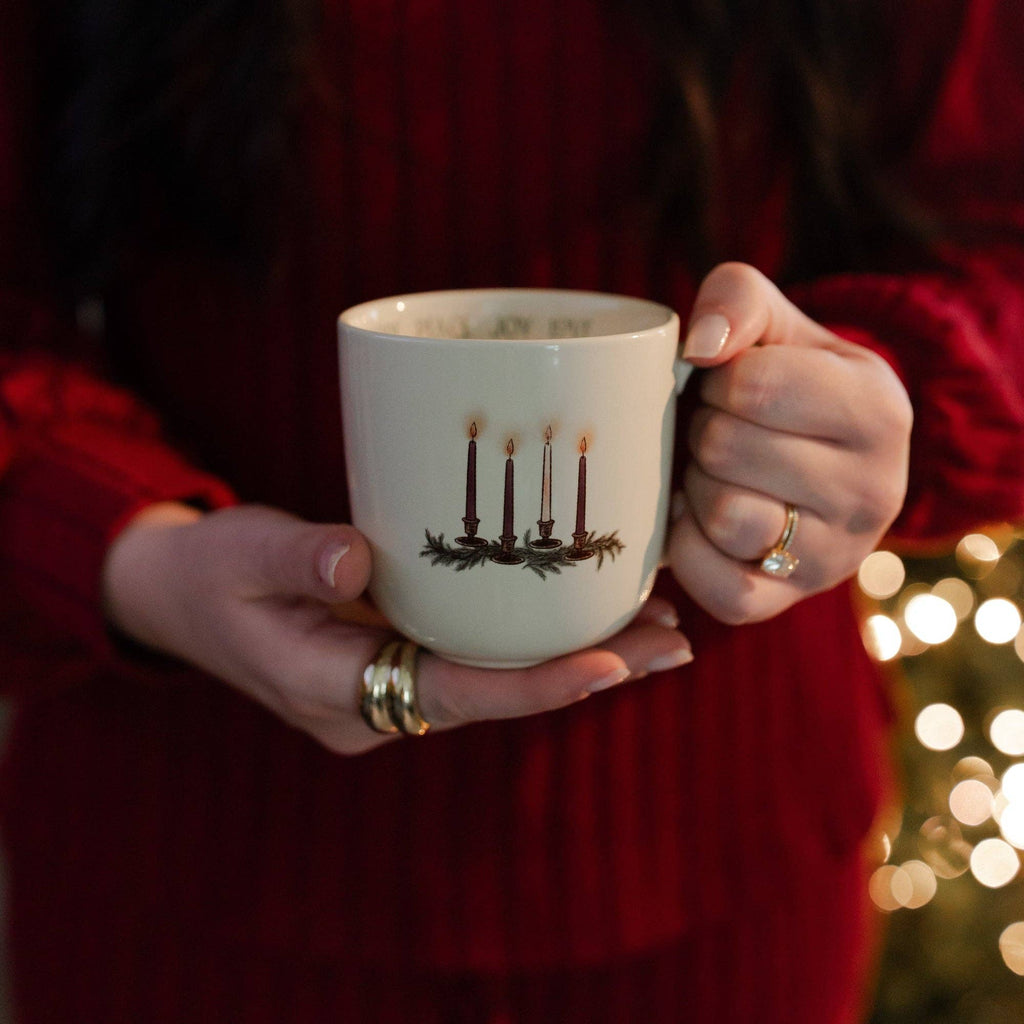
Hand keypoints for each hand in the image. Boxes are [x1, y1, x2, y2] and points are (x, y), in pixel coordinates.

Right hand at [102, 503, 692, 754]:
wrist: (184, 597)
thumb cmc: (209, 574)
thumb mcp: (236, 555)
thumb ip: (292, 557)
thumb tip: (355, 560)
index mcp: (334, 693)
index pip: (450, 695)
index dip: (532, 686)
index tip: (609, 665)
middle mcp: (376, 705)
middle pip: (497, 694)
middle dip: (586, 673)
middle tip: (674, 642)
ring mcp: (392, 685)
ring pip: (499, 680)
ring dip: (578, 657)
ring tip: (662, 628)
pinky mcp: (403, 656)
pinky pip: (484, 656)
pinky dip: (541, 638)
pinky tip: (594, 611)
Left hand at [668, 262, 912, 623]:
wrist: (803, 464)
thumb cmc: (779, 385)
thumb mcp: (773, 324)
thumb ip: (737, 298)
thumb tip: (700, 346)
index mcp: (879, 410)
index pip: (754, 384)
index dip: (717, 379)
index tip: (730, 386)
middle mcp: (876, 492)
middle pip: (727, 448)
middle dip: (702, 431)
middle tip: (718, 432)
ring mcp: (835, 559)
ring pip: (723, 516)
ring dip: (695, 486)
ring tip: (715, 473)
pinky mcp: (784, 605)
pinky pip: (715, 586)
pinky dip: (686, 547)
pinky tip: (699, 520)